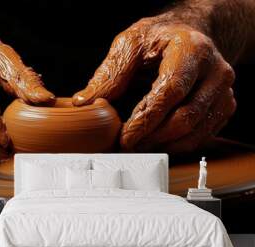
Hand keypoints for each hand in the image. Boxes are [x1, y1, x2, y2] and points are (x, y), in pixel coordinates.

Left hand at [72, 18, 235, 152]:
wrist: (187, 36)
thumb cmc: (158, 39)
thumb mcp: (129, 45)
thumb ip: (110, 74)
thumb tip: (85, 102)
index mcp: (192, 50)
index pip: (171, 91)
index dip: (147, 120)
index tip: (125, 139)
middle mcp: (216, 71)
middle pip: (186, 117)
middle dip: (153, 138)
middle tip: (128, 146)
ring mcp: (224, 91)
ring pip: (196, 131)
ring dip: (164, 145)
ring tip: (139, 146)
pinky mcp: (224, 106)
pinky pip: (203, 135)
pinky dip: (177, 144)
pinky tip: (157, 142)